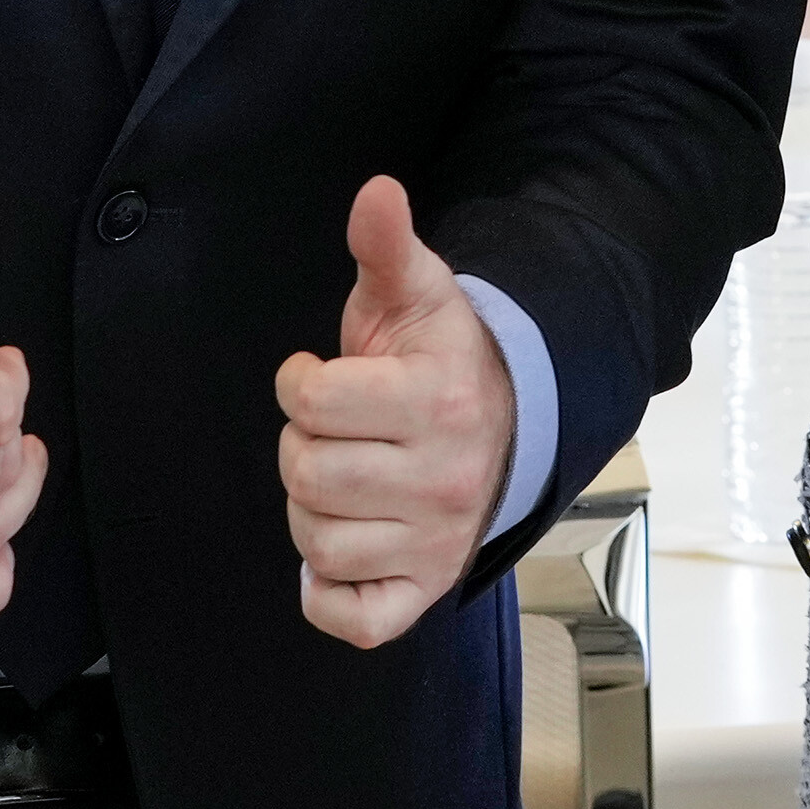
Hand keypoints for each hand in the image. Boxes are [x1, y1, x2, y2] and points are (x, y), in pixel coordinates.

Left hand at [274, 177, 515, 648]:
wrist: (509, 423)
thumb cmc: (440, 358)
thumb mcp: (414, 293)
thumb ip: (386, 246)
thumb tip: (377, 191)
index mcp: (436, 401)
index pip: (312, 399)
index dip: (299, 382)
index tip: (322, 375)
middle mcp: (444, 480)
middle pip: (307, 475)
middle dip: (302, 446)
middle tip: (334, 432)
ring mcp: (436, 543)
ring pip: (317, 542)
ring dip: (309, 510)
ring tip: (341, 479)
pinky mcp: (425, 590)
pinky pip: (352, 617)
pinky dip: (326, 591)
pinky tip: (339, 547)